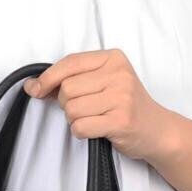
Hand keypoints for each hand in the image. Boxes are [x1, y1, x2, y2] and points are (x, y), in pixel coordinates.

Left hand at [23, 49, 176, 162]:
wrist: (157, 130)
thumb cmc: (126, 106)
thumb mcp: (104, 82)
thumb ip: (71, 80)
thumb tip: (33, 86)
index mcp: (113, 58)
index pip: (69, 63)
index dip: (47, 78)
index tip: (36, 88)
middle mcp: (118, 74)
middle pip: (67, 89)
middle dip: (67, 104)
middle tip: (87, 109)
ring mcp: (121, 97)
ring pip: (71, 109)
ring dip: (75, 120)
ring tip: (94, 119)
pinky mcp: (120, 121)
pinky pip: (80, 127)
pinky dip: (81, 132)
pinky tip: (96, 130)